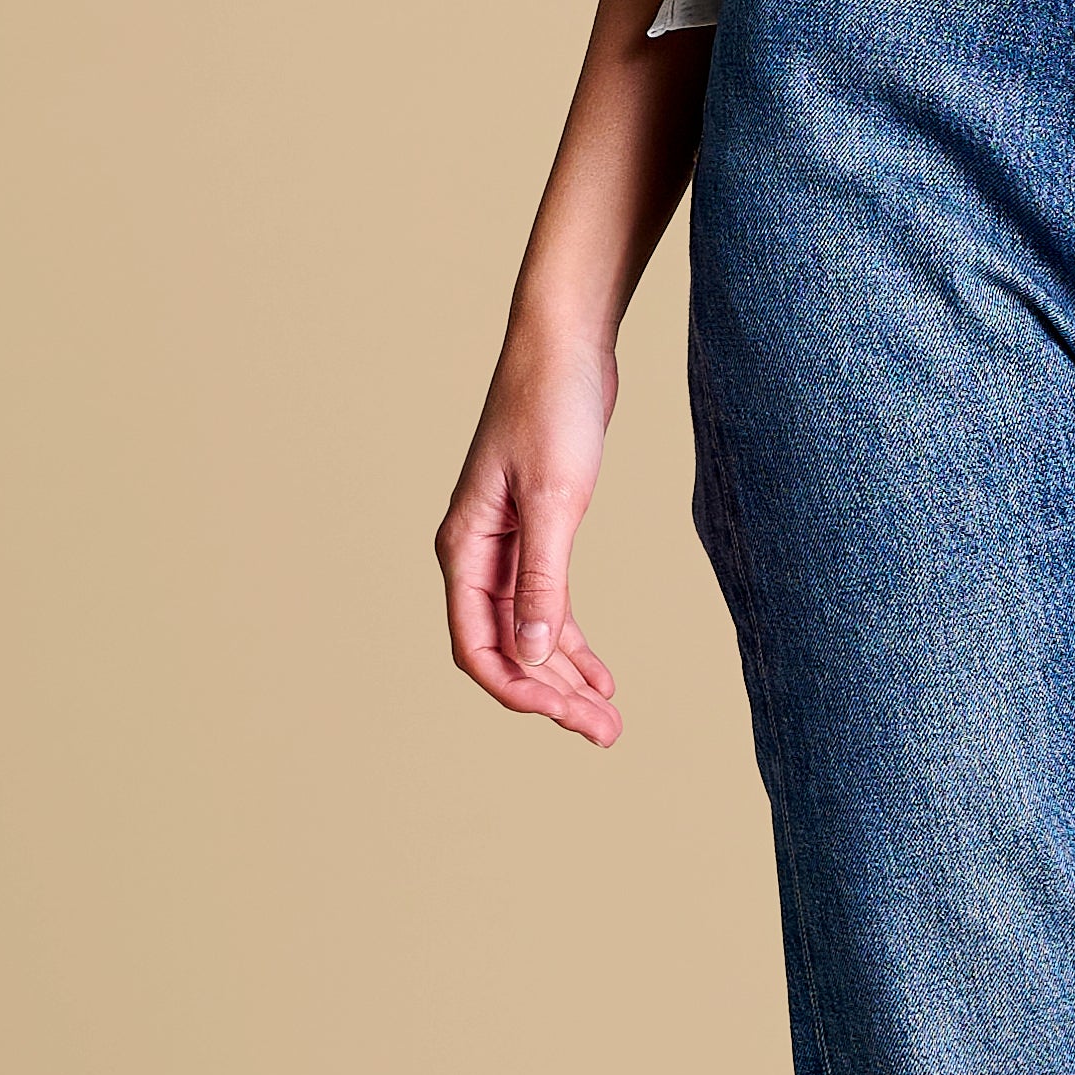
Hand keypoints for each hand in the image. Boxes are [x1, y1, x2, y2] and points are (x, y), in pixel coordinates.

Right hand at [436, 330, 622, 747]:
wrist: (566, 341)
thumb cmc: (552, 406)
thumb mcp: (554, 498)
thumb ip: (542, 579)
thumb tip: (531, 653)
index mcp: (465, 548)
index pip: (477, 646)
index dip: (518, 689)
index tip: (566, 717)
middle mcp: (477, 554)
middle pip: (506, 648)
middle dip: (551, 696)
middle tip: (606, 733)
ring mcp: (506, 543)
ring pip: (528, 631)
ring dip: (564, 676)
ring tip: (609, 718)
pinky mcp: (538, 528)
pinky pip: (548, 603)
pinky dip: (572, 639)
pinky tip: (599, 671)